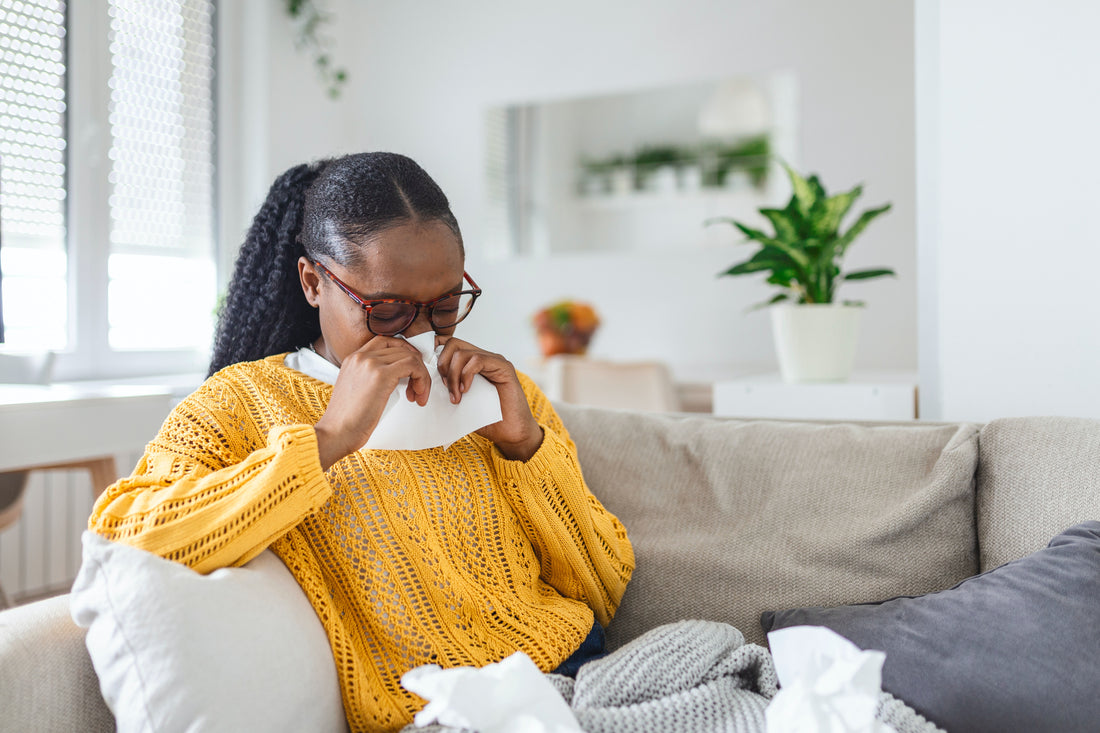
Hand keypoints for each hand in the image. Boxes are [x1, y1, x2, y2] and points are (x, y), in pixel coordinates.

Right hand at [313, 337, 431, 469]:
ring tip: (418, 396)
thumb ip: (370, 377)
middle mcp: (361, 356)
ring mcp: (371, 363)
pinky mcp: (382, 375)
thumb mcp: (356, 390)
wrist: (336, 433)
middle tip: (417, 390)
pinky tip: (417, 396)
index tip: (412, 370)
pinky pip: (413, 366)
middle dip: (416, 368)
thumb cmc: (347, 421)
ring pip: (410, 357)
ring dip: (421, 377)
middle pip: (401, 349)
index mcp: (353, 358)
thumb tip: (396, 377)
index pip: (385, 341)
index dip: (404, 352)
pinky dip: (422, 379)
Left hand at [435, 335, 543, 460]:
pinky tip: (465, 391)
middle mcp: (483, 357)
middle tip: (443, 387)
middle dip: (441, 365)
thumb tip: (425, 383)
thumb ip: (447, 388)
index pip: (448, 345)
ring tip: (455, 396)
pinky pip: (477, 360)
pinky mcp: (504, 367)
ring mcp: (494, 361)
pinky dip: (466, 375)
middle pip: (452, 344)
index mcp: (472, 363)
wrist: (510, 433)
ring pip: (462, 352)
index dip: (434, 353)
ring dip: (452, 375)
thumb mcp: (459, 402)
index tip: (427, 373)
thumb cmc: (486, 420)